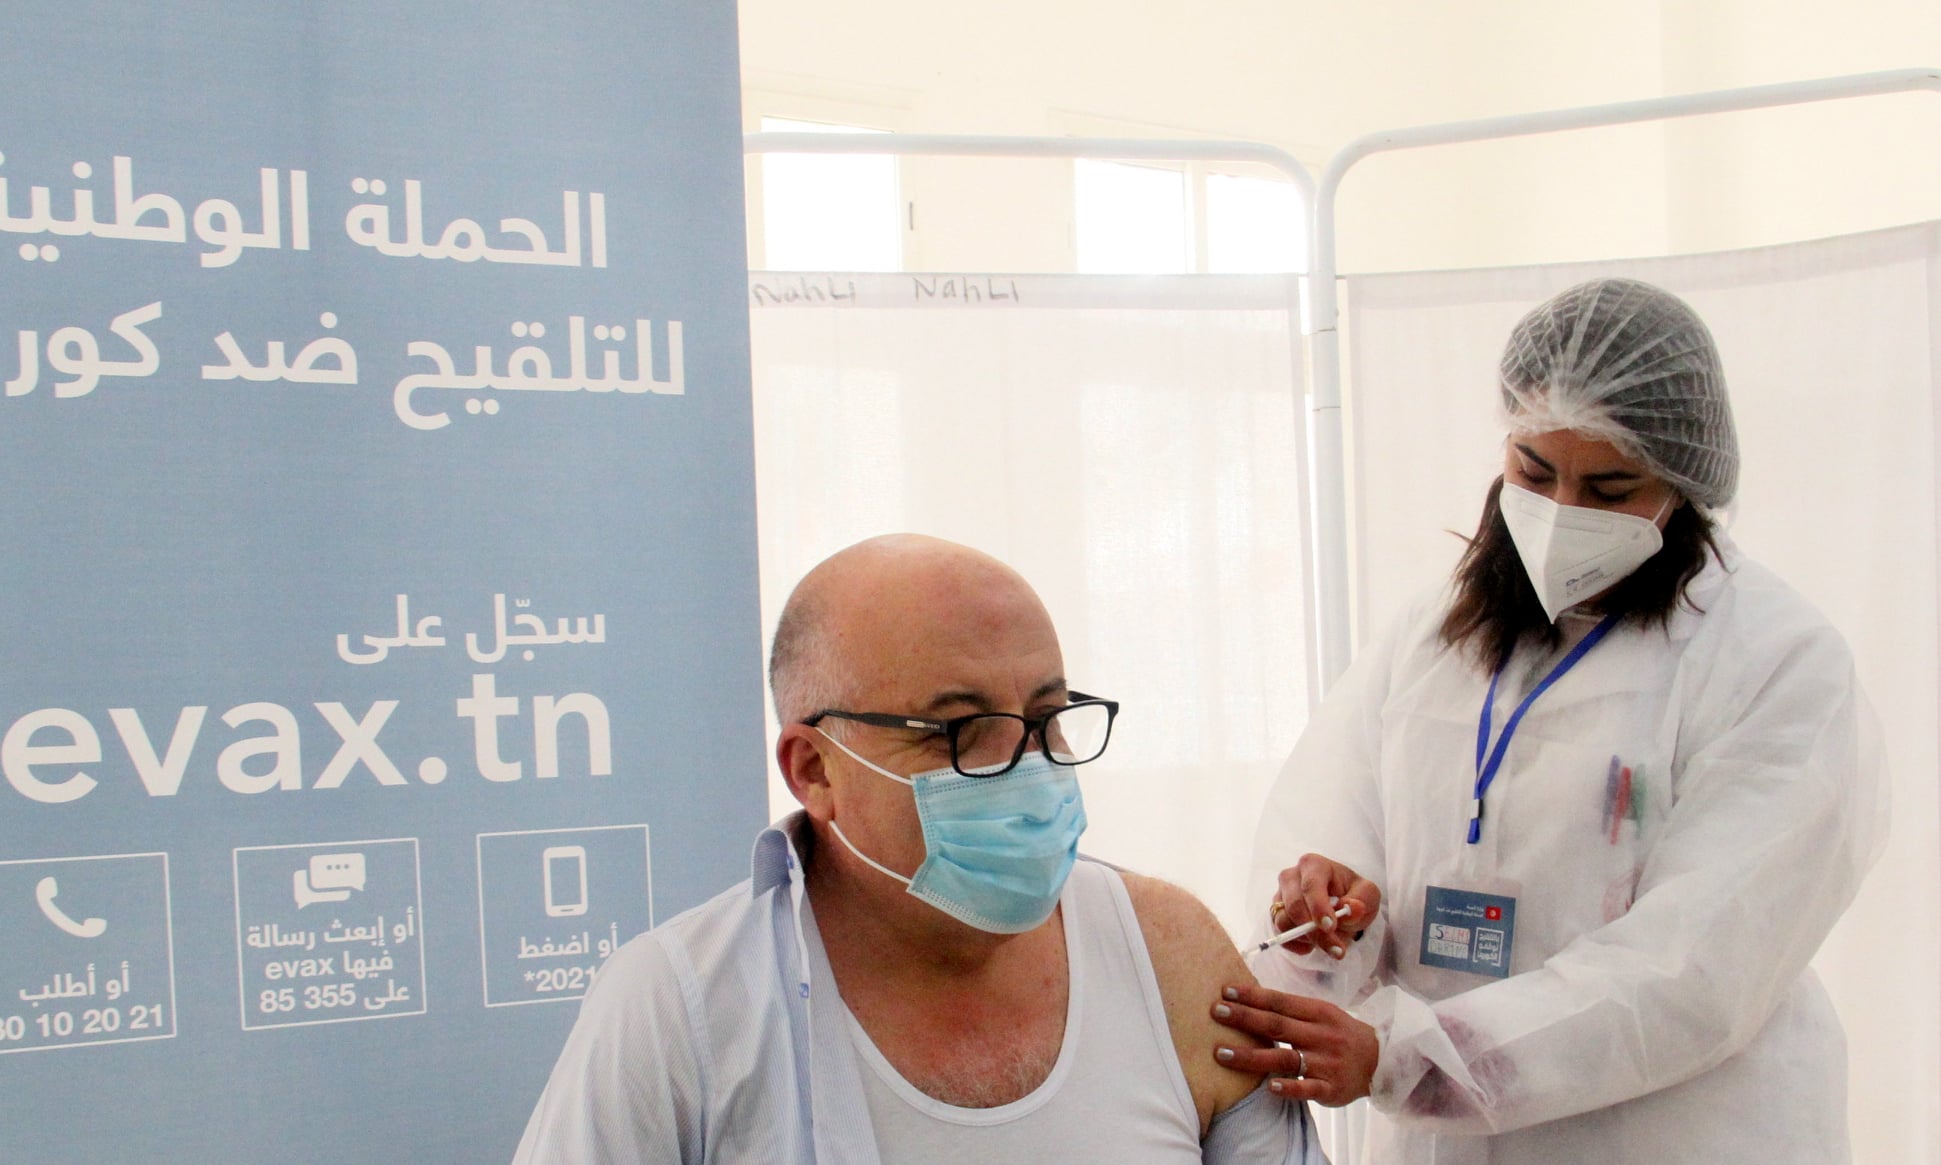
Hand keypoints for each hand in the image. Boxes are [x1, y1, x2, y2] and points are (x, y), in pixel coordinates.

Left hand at [1212, 983, 1376, 1106]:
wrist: (1381, 1061)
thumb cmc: (1340, 1034)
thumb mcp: (1322, 1014)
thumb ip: (1291, 1010)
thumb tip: (1249, 1000)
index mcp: (1318, 1013)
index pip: (1280, 1002)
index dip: (1253, 996)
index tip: (1226, 991)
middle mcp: (1321, 1036)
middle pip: (1278, 1025)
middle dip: (1245, 1018)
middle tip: (1216, 1012)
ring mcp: (1326, 1063)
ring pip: (1286, 1058)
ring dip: (1252, 1056)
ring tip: (1222, 1054)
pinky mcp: (1331, 1089)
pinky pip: (1308, 1088)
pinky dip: (1289, 1087)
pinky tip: (1268, 1087)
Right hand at [1268, 854, 1379, 958]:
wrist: (1343, 906)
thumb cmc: (1354, 895)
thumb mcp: (1367, 895)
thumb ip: (1361, 900)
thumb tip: (1352, 908)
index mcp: (1314, 865)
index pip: (1310, 885)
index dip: (1318, 907)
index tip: (1330, 927)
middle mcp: (1291, 877)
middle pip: (1294, 906)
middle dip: (1314, 931)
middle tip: (1336, 948)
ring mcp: (1280, 897)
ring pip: (1283, 922)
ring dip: (1307, 939)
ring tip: (1329, 944)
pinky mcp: (1276, 916)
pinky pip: (1280, 935)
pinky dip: (1297, 945)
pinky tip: (1314, 944)